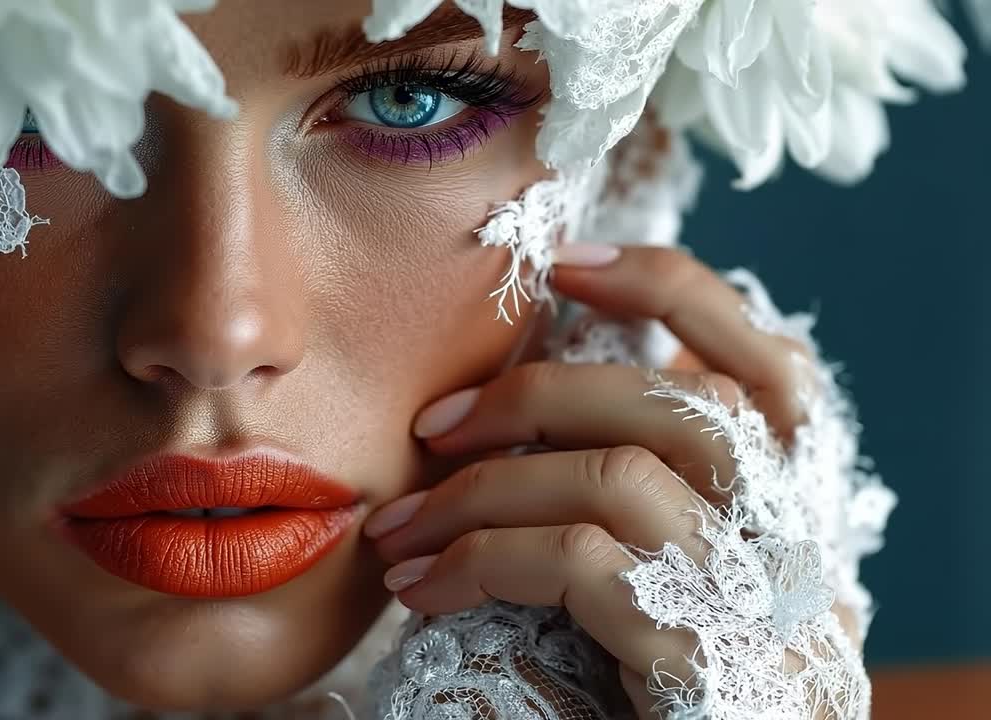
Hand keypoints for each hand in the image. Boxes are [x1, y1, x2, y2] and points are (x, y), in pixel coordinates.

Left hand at [362, 245, 837, 718]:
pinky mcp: (696, 650)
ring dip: (482, 489)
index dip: (670, 291)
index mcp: (787, 499)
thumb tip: (517, 412)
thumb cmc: (665, 672)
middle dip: (535, 395)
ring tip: (400, 528)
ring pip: (615, 474)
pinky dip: (481, 559)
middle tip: (433, 429)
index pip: (765, 358)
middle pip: (675, 404)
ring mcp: (751, 592)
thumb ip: (638, 480)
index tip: (568, 266)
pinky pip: (577, 561)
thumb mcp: (669, 566)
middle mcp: (788, 533)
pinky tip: (424, 589)